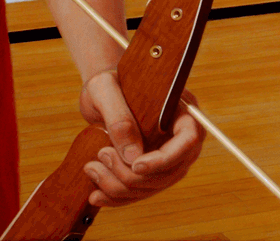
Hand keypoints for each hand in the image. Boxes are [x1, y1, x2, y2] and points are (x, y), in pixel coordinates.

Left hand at [78, 69, 204, 206]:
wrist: (102, 92)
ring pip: (153, 186)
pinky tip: (95, 195)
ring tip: (91, 169)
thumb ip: (118, 115)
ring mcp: (168, 157)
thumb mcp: (105, 88)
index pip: (188, 141)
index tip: (135, 165)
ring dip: (121, 187)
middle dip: (134, 175)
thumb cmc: (107, 81)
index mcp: (181, 109)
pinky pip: (140, 191)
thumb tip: (132, 156)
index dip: (165, 159)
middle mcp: (180, 137)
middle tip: (100, 156)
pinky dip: (118, 196)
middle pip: (170, 171)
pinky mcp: (152, 170)